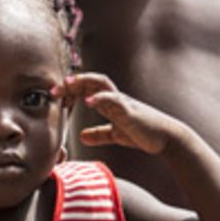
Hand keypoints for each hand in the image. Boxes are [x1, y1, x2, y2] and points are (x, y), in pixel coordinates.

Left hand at [52, 73, 185, 155]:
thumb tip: (81, 136)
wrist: (165, 139)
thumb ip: (99, 134)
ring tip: (68, 84)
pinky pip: (115, 100)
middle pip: (91, 81)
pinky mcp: (131, 111)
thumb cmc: (142, 133)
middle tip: (54, 89)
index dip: (70, 90)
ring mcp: (123, 102)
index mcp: (110, 103)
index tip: (54, 95)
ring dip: (84, 82)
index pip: (87, 89)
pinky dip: (101, 98)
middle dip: (72, 83)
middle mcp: (115, 98)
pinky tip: (89, 101)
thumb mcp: (115, 134)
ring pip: (102, 84)